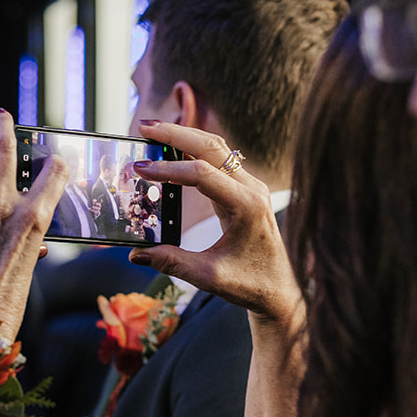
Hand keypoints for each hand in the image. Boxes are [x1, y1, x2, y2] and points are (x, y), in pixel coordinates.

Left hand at [0, 111, 67, 338]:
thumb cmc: (4, 307)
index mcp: (33, 222)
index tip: (55, 157)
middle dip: (3, 127)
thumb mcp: (28, 270)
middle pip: (3, 153)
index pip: (53, 175)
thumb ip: (29, 245)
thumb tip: (32, 241)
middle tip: (1, 114)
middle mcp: (1, 208)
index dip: (56, 163)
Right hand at [126, 123, 301, 323]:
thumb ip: (172, 263)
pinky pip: (218, 162)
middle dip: (176, 133)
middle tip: (144, 127)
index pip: (202, 174)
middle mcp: (252, 189)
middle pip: (211, 146)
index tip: (140, 169)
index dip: (168, 169)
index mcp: (247, 205)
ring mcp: (250, 187)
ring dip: (185, 135)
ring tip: (154, 131)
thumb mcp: (208, 277)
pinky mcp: (244, 191)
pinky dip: (194, 150)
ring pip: (216, 148)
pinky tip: (173, 149)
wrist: (280, 290)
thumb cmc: (251, 284)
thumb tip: (136, 255)